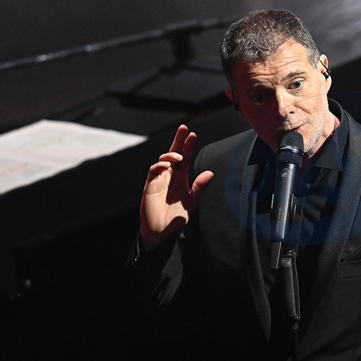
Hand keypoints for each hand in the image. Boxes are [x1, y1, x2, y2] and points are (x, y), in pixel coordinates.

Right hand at [139, 125, 213, 252]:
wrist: (162, 231)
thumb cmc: (177, 218)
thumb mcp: (191, 202)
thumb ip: (199, 187)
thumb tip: (210, 173)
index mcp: (181, 178)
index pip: (185, 158)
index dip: (188, 146)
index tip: (193, 135)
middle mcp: (170, 176)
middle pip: (173, 153)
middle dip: (178, 141)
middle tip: (184, 128)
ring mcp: (159, 179)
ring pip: (163, 159)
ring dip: (170, 154)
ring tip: (178, 156)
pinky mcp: (150, 186)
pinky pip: (153, 171)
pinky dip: (159, 165)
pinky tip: (167, 165)